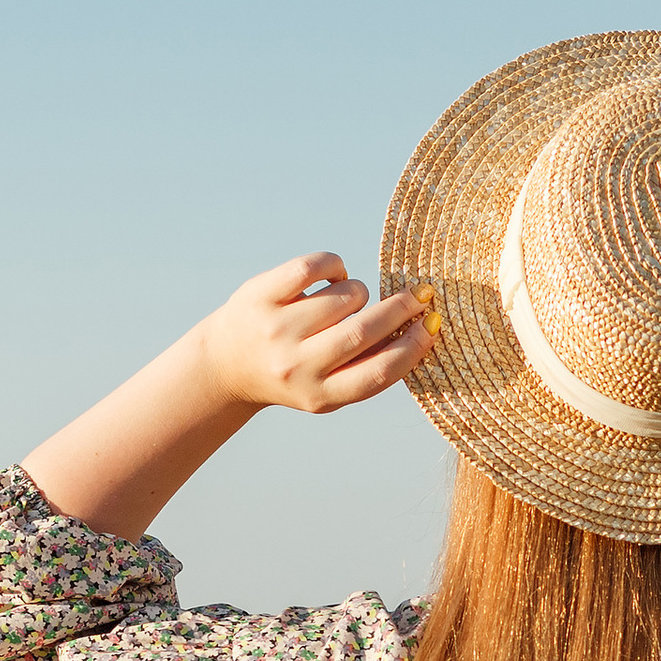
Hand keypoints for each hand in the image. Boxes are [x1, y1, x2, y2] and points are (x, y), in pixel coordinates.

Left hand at [199, 255, 436, 417]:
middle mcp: (296, 365)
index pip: (378, 373)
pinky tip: (332, 277)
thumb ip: (367, 367)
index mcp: (319, 395)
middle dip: (400, 309)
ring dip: (358, 292)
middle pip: (364, 331)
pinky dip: (334, 265)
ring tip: (346, 300)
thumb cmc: (293, 373)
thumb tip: (423, 329)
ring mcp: (276, 329)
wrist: (227, 365)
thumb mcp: (327, 388)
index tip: (433, 326)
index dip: (412, 347)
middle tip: (420, 296)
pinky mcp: (260, 295)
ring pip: (345, 296)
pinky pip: (315, 266)